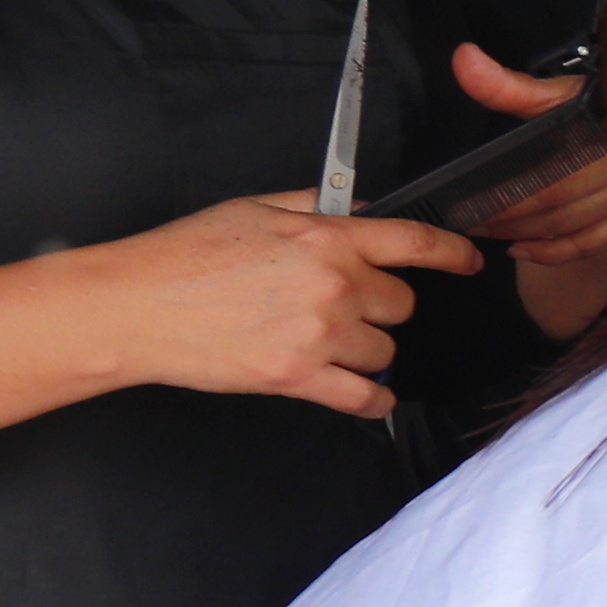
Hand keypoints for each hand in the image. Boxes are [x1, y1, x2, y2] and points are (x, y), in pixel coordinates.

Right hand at [86, 194, 481, 419]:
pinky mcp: (298, 378)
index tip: (470, 261)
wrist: (136, 306)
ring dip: (367, 348)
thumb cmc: (185, 255)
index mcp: (327, 238)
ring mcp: (319, 334)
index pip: (416, 242)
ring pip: (386, 350)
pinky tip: (367, 391)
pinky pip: (365, 397)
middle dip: (380, 305)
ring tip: (327, 340)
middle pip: (402, 304)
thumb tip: (360, 209)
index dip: (453, 253)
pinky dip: (372, 398)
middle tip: (342, 304)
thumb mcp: (256, 208)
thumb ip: (317, 207)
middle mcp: (334, 285)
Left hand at [447, 45, 606, 333]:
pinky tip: (525, 251)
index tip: (466, 201)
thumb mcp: (566, 88)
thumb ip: (512, 83)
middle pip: (553, 208)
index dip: (502, 198)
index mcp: (598, 141)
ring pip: (571, 227)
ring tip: (490, 235)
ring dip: (526, 236)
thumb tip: (465, 61)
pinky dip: (557, 252)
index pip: (541, 182)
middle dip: (505, 219)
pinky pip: (595, 243)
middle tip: (467, 223)